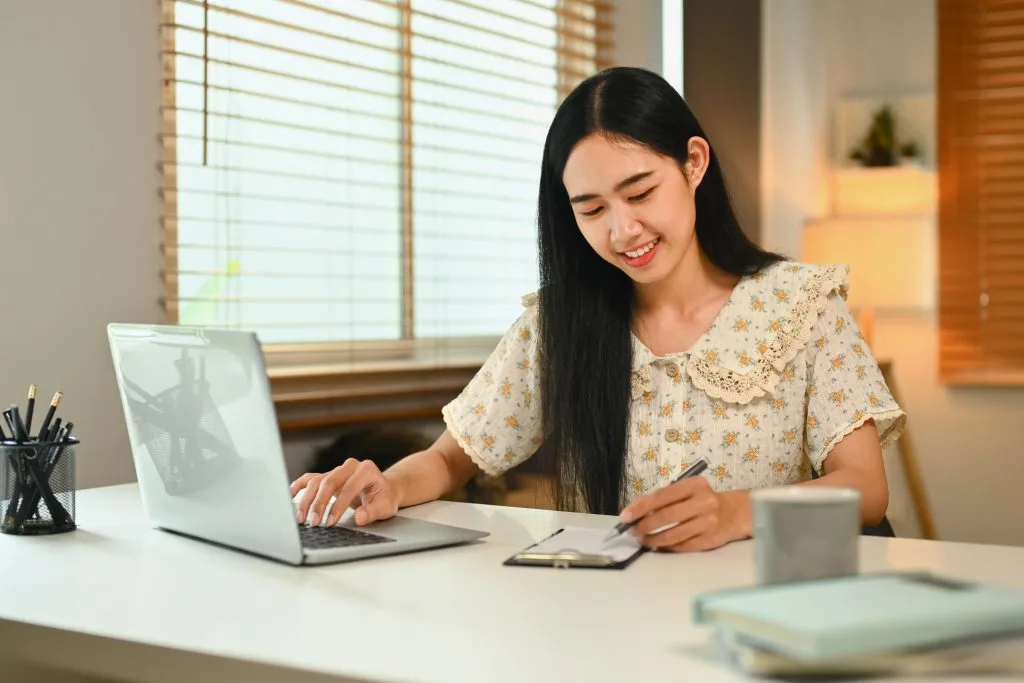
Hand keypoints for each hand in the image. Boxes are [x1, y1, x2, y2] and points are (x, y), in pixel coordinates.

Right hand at [290, 459, 399, 527]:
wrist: (382, 489)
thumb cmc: (384, 498)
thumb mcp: (385, 507)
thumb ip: (373, 512)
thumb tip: (360, 517)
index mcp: (366, 470)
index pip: (348, 488)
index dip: (338, 506)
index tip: (330, 522)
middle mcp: (350, 466)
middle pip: (329, 482)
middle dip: (319, 503)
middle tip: (313, 522)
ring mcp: (338, 469)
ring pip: (317, 481)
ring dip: (307, 500)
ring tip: (301, 518)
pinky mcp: (328, 475)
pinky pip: (311, 478)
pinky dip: (299, 486)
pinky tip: (290, 495)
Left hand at [619, 477, 747, 551]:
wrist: (734, 513)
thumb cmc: (702, 500)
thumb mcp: (686, 491)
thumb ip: (663, 498)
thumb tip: (634, 510)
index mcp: (695, 485)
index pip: (662, 496)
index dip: (641, 507)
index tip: (625, 516)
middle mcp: (704, 502)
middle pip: (668, 516)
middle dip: (645, 525)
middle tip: (632, 531)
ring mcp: (708, 522)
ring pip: (674, 535)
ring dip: (653, 539)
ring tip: (643, 539)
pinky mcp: (710, 540)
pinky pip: (683, 546)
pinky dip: (667, 547)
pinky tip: (658, 545)